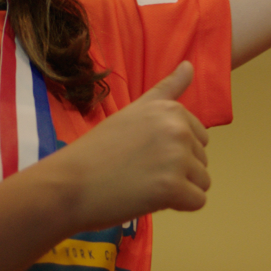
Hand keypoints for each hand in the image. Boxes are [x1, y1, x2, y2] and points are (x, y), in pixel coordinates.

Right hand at [51, 62, 210, 230]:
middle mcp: (179, 129)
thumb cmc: (98, 151)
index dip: (172, 151)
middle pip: (202, 160)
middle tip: (139, 170)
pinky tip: (148, 198)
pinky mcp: (173, 187)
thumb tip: (190, 64)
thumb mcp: (134, 111)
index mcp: (171, 110)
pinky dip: (177, 206)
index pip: (200, 138)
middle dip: (177, 170)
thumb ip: (167, 90)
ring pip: (202, 182)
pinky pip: (197, 201)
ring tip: (143, 183)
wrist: (67, 184)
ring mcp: (177, 158)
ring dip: (179, 189)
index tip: (143, 152)